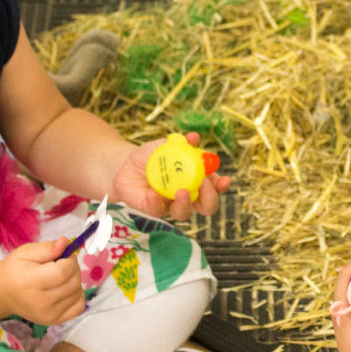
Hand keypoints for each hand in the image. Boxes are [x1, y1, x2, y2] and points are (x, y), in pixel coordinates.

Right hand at [0, 238, 84, 324]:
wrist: (4, 293)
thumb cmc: (15, 270)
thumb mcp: (26, 252)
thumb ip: (47, 248)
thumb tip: (65, 242)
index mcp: (30, 283)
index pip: (63, 272)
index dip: (69, 260)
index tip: (63, 256)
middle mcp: (40, 303)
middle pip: (73, 282)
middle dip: (73, 268)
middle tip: (61, 264)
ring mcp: (48, 315)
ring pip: (78, 292)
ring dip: (74, 281)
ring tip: (59, 277)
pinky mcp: (54, 321)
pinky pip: (79, 306)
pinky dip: (76, 295)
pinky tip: (64, 289)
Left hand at [111, 132, 231, 221]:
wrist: (126, 164)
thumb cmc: (152, 155)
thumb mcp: (165, 145)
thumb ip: (180, 143)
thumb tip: (194, 138)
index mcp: (196, 179)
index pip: (215, 186)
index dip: (222, 185)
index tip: (224, 180)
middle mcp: (187, 195)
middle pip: (207, 206)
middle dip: (210, 198)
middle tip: (204, 185)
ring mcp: (170, 205)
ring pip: (184, 213)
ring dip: (186, 204)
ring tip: (181, 191)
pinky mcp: (152, 209)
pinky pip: (157, 210)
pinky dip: (157, 202)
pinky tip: (153, 193)